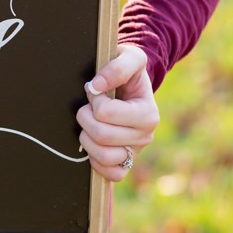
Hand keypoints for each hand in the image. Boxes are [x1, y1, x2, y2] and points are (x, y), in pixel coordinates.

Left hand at [77, 45, 158, 181]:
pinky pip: (111, 175)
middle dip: (85, 117)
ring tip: (88, 125)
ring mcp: (135, 152)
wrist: (129, 85)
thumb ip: (116, 67)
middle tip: (88, 107)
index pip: (105, 113)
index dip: (93, 99)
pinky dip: (97, 163)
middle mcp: (145, 136)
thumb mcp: (128, 58)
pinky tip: (93, 145)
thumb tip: (96, 86)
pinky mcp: (126, 164)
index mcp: (148, 113)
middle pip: (101, 135)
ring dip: (86, 139)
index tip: (96, 90)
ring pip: (104, 157)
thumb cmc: (127, 71)